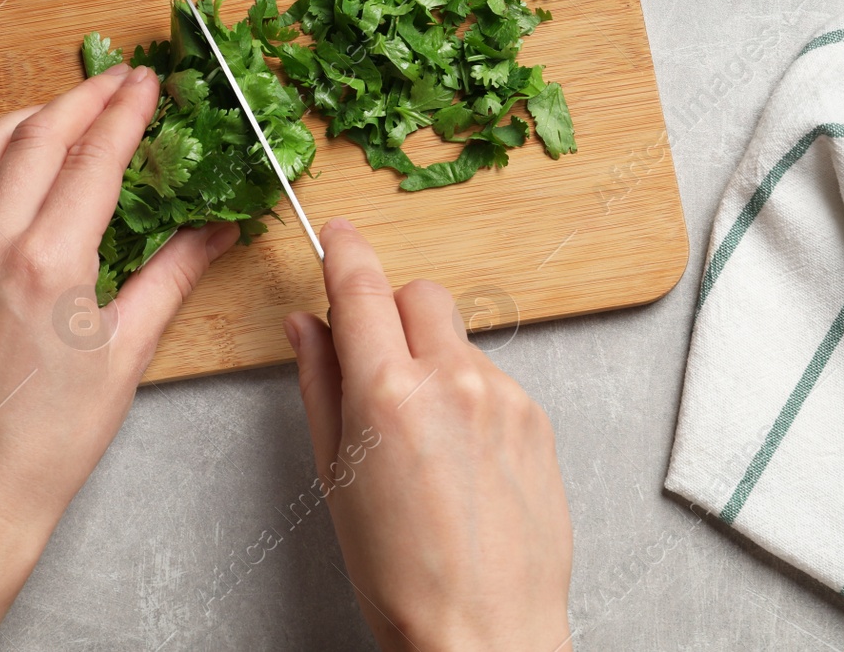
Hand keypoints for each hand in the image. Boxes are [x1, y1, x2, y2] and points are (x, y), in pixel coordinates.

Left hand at [0, 64, 238, 651]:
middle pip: (38, 135)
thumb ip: (173, 276)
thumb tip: (218, 229)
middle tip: (120, 80)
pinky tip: (0, 158)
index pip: (94, 157)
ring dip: (27, 115)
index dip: (127, 111)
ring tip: (65, 108)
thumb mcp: (128, 353)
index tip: (150, 83)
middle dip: (83, 97)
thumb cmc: (52, 439)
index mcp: (49, 261)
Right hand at [285, 218, 572, 651]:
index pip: (361, 286)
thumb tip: (305, 324)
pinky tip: (460, 457)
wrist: (485, 632)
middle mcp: (452, 380)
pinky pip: (493, 377)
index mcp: (387, 393)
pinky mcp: (538, 417)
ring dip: (434, 358)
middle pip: (419, 293)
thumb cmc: (400, 574)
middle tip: (376, 362)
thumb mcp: (335, 475)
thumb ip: (320, 383)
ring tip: (423, 437)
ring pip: (458, 338)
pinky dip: (470, 395)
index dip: (345, 249)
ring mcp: (504, 396)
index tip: (337, 232)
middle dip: (392, 310)